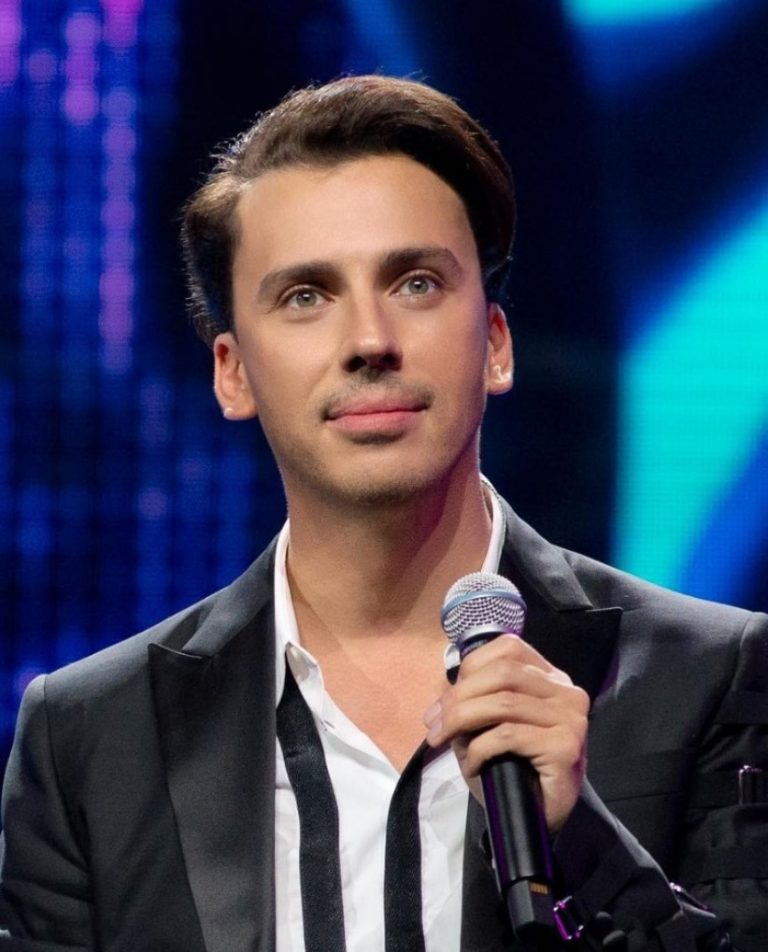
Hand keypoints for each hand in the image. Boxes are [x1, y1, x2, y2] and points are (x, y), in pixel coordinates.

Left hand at [423, 634, 589, 832]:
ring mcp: (570, 718)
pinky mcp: (566, 747)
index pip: (508, 648)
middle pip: (503, 673)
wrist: (537, 821)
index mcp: (549, 677)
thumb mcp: (485, 726)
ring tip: (443, 741)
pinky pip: (508, 735)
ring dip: (461, 720)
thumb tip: (442, 696)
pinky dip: (480, 747)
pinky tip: (472, 765)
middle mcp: (566, 692)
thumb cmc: (510, 769)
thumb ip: (472, 699)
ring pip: (503, 703)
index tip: (443, 702)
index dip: (469, 668)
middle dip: (459, 697)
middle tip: (434, 726)